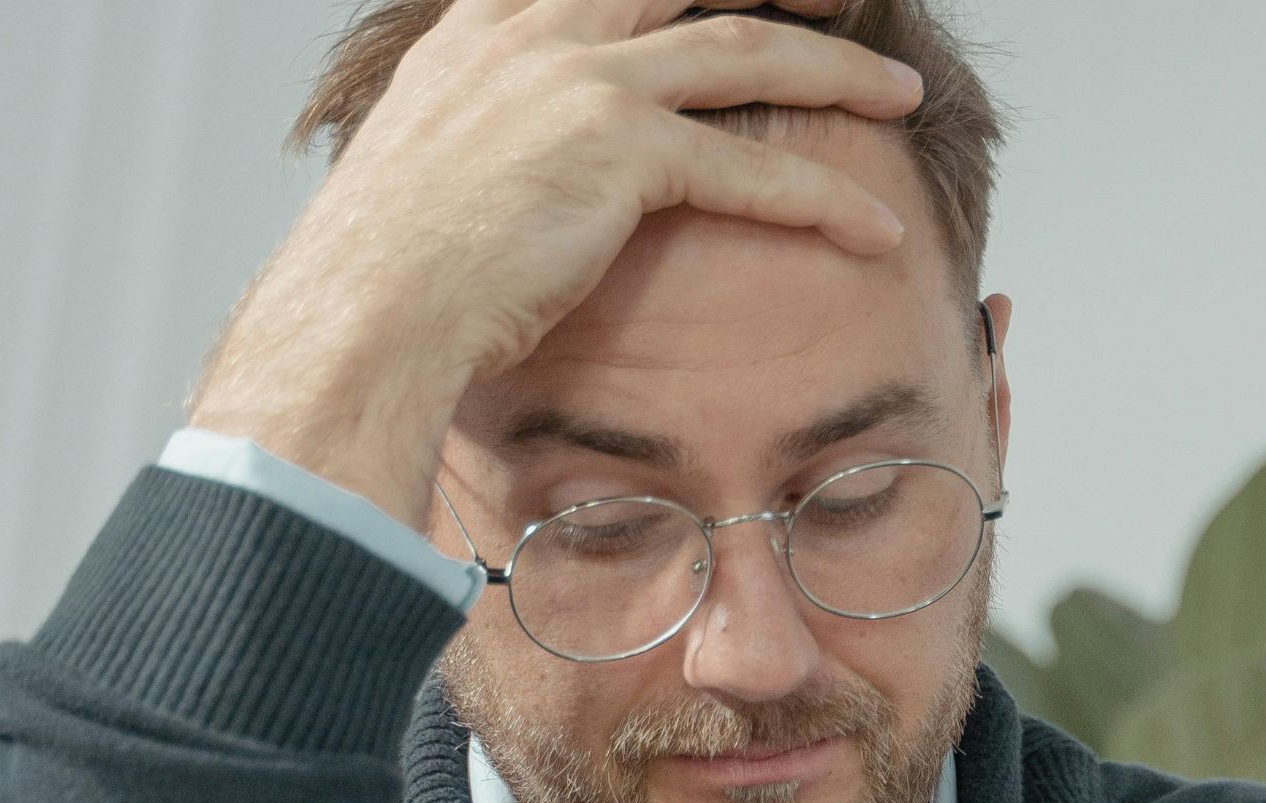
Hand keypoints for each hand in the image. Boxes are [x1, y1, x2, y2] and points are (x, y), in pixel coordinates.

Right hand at [187, 0, 923, 528]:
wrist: (365, 310)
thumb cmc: (387, 265)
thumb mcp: (428, 157)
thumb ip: (487, 122)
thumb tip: (520, 158)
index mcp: (488, 23)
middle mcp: (535, 30)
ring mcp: (579, 79)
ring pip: (746, 52)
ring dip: (838, 74)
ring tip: (899, 94)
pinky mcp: (617, 150)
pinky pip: (750, 170)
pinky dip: (823, 199)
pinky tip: (874, 229)